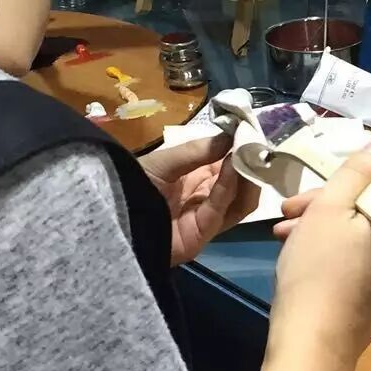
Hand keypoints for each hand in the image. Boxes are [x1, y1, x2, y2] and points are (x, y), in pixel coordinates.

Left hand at [141, 134, 258, 264]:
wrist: (111, 215)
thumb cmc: (134, 183)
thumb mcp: (166, 160)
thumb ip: (199, 151)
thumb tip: (233, 135)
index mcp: (197, 180)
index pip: (230, 168)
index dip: (242, 153)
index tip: (254, 134)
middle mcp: (206, 199)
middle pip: (242, 187)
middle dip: (252, 167)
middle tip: (259, 146)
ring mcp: (206, 219)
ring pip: (240, 203)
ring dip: (247, 179)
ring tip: (248, 155)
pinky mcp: (202, 235)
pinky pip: (221, 211)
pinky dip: (230, 189)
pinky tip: (232, 167)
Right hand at [265, 139, 370, 370]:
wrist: (314, 347)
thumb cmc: (318, 272)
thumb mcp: (329, 208)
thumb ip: (359, 169)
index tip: (346, 171)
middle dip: (344, 189)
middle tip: (297, 203)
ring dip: (331, 214)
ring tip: (287, 226)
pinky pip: (370, 246)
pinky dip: (339, 239)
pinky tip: (298, 245)